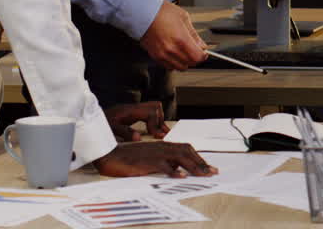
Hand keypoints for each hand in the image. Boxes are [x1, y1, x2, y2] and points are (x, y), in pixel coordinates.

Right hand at [92, 141, 216, 177]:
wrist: (109, 154)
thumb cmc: (128, 158)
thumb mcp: (149, 159)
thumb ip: (163, 161)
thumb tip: (178, 169)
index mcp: (162, 145)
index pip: (186, 149)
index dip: (199, 157)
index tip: (209, 167)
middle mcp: (161, 147)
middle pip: (187, 152)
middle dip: (201, 162)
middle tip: (213, 172)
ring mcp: (155, 153)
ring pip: (180, 158)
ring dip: (194, 166)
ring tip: (204, 174)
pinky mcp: (147, 161)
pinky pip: (163, 166)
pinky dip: (174, 171)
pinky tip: (182, 177)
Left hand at [104, 101, 167, 140]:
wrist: (89, 120)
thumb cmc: (98, 125)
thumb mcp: (109, 130)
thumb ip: (124, 133)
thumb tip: (138, 138)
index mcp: (128, 111)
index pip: (150, 113)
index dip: (155, 124)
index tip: (157, 136)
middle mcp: (132, 108)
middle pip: (155, 107)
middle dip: (159, 120)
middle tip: (159, 134)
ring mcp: (133, 110)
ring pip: (154, 107)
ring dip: (158, 119)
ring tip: (160, 132)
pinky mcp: (132, 113)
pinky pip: (148, 112)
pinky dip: (154, 120)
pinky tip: (155, 130)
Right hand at [140, 2, 207, 70]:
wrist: (143, 13)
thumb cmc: (161, 12)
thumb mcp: (184, 18)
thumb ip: (194, 34)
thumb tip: (201, 45)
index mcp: (181, 39)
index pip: (197, 57)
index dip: (203, 55)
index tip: (203, 51)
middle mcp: (171, 49)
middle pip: (190, 63)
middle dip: (195, 57)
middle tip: (195, 50)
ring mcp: (162, 54)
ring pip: (180, 67)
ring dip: (185, 61)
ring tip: (184, 51)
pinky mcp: (155, 56)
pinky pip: (169, 66)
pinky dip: (174, 63)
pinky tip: (175, 53)